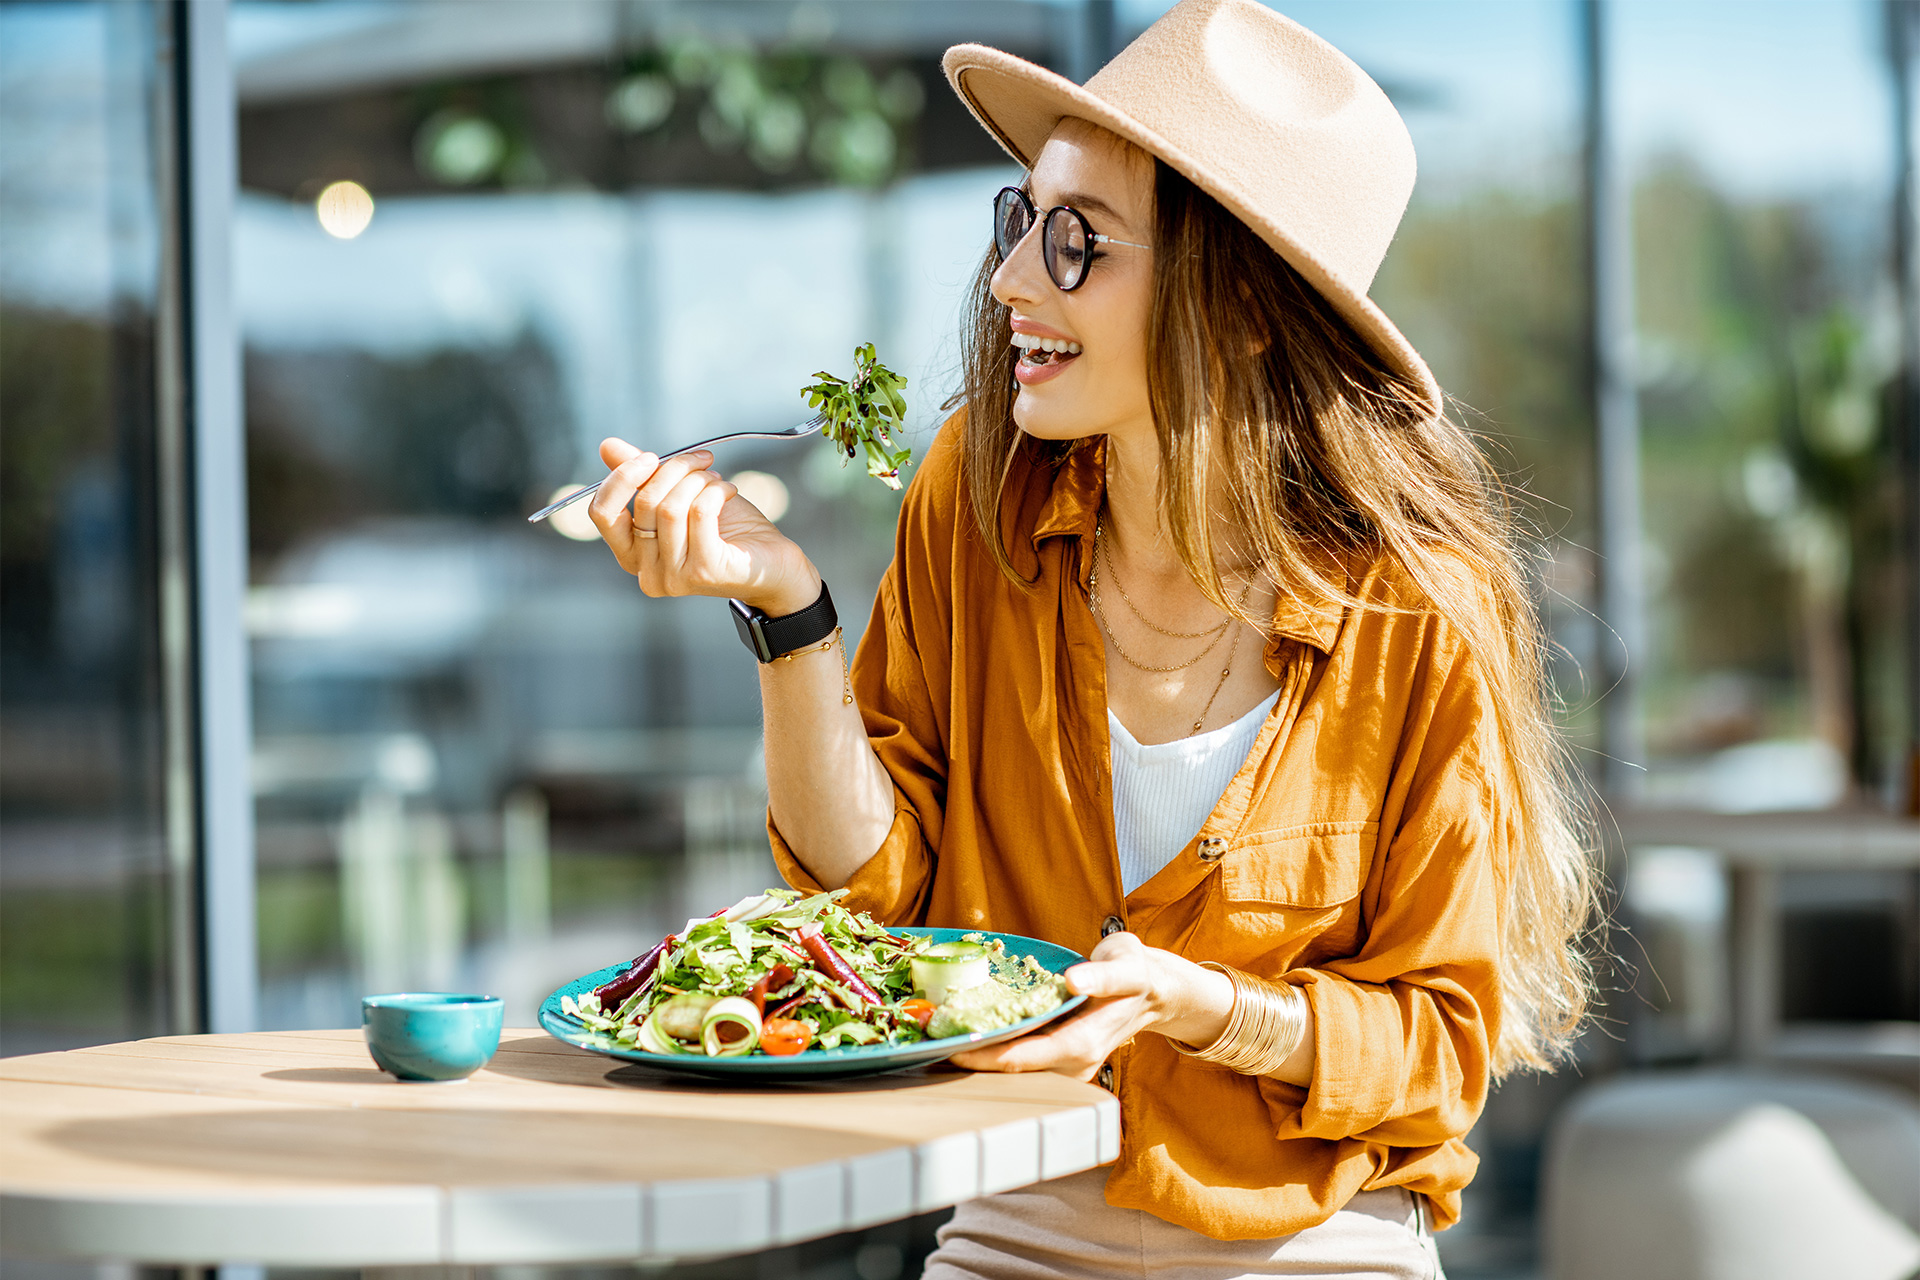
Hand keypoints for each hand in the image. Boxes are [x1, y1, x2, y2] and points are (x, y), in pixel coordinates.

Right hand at [590, 437, 818, 613]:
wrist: (772, 565)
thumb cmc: (726, 531)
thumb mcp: (680, 497)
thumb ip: (643, 478)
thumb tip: (607, 447)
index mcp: (633, 555)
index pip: (602, 514)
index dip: (621, 478)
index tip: (649, 457)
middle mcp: (648, 572)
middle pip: (644, 503)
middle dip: (674, 469)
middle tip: (700, 460)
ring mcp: (675, 576)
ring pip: (671, 507)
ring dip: (698, 480)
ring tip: (716, 479)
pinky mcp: (705, 570)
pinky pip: (700, 512)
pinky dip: (715, 491)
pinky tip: (728, 491)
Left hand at [947, 932, 1234, 1082]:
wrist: (1153, 990)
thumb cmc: (1136, 974)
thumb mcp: (1126, 967)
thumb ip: (1103, 976)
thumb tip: (1074, 981)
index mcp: (1083, 1045)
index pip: (1024, 1058)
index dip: (987, 1055)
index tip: (953, 1045)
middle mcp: (1071, 1064)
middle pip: (1010, 1068)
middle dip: (971, 1057)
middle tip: (929, 1040)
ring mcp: (1064, 1065)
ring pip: (1012, 1066)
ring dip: (977, 1055)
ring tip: (936, 1036)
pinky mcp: (1057, 1057)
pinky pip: (1020, 1055)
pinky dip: (993, 1046)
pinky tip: (966, 1030)